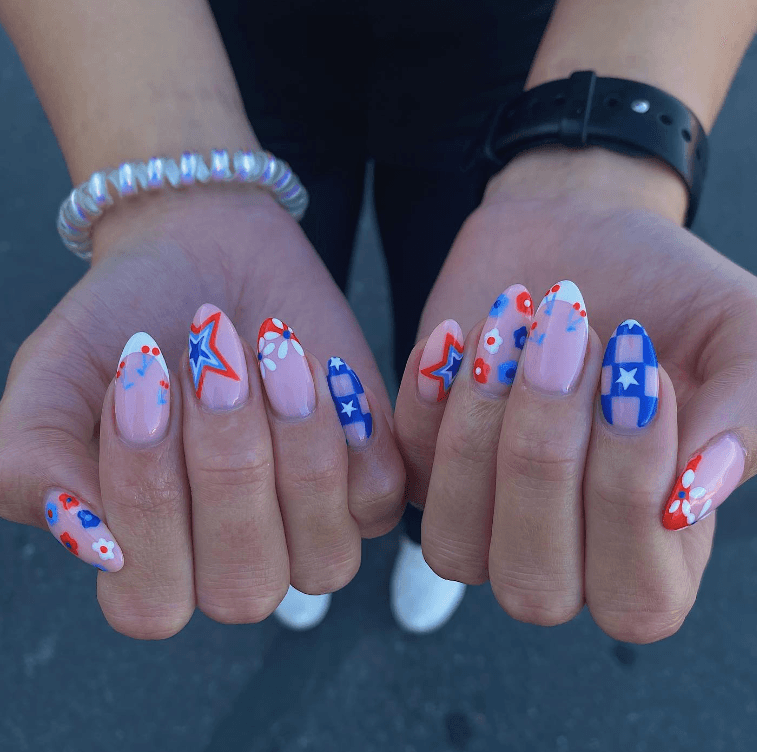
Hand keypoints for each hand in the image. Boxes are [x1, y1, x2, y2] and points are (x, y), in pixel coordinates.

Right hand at [0, 187, 404, 638]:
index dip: (146, 496)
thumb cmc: (126, 321)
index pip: (150, 600)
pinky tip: (318, 364)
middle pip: (243, 587)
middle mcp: (234, 563)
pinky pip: (380, 498)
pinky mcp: (368, 481)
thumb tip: (93, 544)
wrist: (206, 257)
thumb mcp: (51, 384)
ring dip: (297, 448)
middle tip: (209, 363)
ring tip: (270, 353)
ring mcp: (309, 531)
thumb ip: (32, 466)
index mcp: (149, 562)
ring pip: (324, 559)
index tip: (138, 377)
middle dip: (227, 467)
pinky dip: (353, 429)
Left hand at [393, 147, 756, 642]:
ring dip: (478, 436)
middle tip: (570, 341)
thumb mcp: (737, 336)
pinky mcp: (427, 468)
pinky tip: (458, 337)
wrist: (578, 240)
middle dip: (545, 458)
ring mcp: (484, 519)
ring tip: (513, 334)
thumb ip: (745, 416)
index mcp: (654, 550)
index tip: (640, 371)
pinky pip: (406, 471)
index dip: (629, 492)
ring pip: (454, 545)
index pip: (639, 596)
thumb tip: (691, 498)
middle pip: (535, 582)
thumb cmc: (666, 294)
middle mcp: (565, 554)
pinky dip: (427, 402)